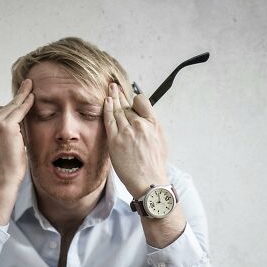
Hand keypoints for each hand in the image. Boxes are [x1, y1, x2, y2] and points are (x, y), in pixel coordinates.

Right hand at [0, 79, 33, 188]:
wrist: (5, 178)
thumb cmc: (8, 164)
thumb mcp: (5, 142)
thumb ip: (7, 127)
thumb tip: (3, 108)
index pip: (2, 112)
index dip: (12, 103)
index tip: (20, 94)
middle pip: (7, 107)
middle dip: (18, 97)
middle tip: (27, 83)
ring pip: (13, 108)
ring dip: (23, 97)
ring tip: (30, 84)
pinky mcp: (6, 127)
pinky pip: (19, 112)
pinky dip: (26, 104)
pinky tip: (32, 96)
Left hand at [103, 82, 168, 197]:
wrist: (149, 181)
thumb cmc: (155, 164)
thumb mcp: (161, 141)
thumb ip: (152, 126)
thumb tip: (145, 118)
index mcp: (152, 124)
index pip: (142, 102)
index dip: (135, 100)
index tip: (130, 99)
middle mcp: (140, 124)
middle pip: (127, 105)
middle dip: (120, 95)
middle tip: (114, 86)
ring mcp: (127, 132)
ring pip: (117, 110)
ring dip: (112, 98)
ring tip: (109, 89)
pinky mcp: (115, 140)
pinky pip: (109, 120)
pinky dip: (107, 108)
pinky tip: (106, 101)